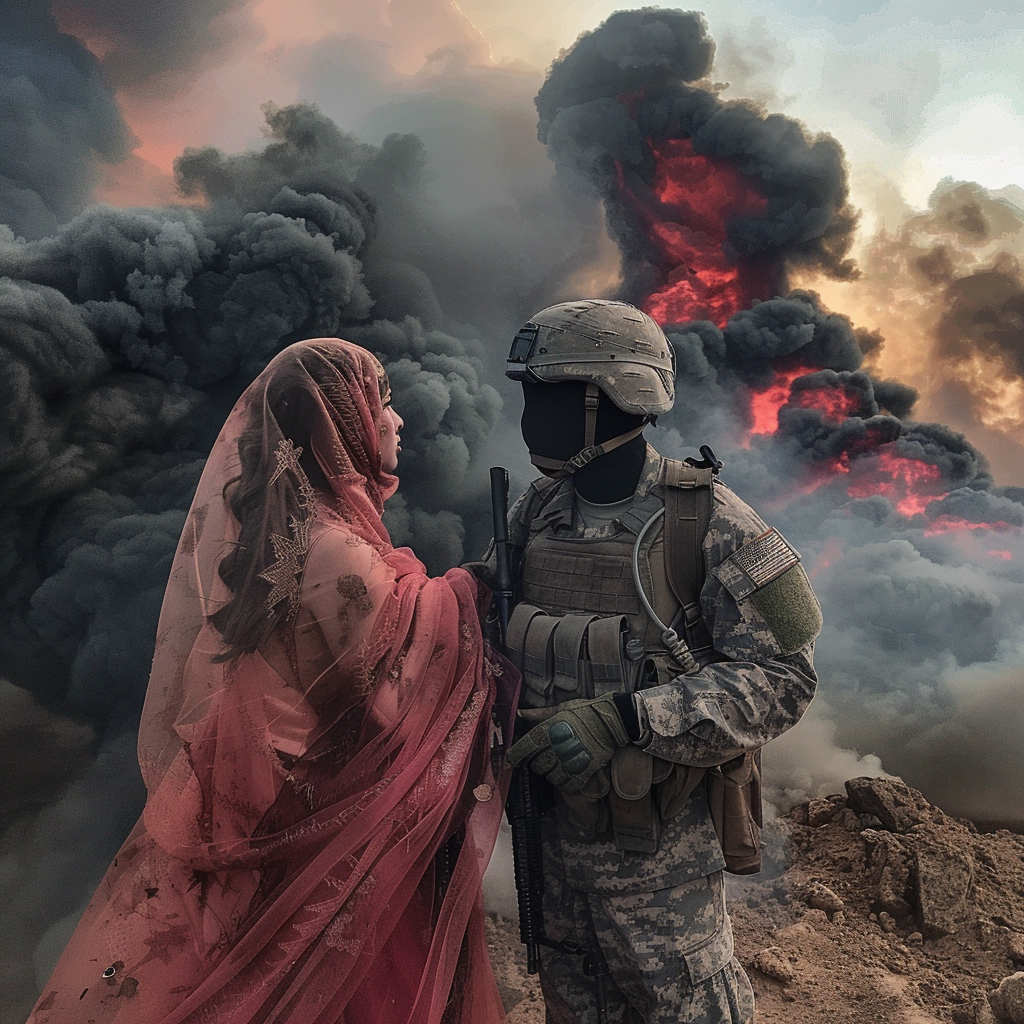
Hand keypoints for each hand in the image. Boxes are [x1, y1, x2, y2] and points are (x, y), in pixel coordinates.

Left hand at [507, 694, 630, 793]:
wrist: (612, 721)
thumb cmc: (585, 712)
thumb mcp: (561, 708)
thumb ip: (539, 714)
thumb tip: (520, 713)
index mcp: (549, 731)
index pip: (524, 748)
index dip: (514, 756)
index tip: (510, 760)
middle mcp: (556, 747)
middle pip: (537, 765)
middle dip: (537, 764)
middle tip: (544, 758)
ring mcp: (570, 761)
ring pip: (551, 777)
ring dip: (551, 774)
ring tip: (557, 766)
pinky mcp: (583, 771)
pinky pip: (567, 785)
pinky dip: (565, 783)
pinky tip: (567, 776)